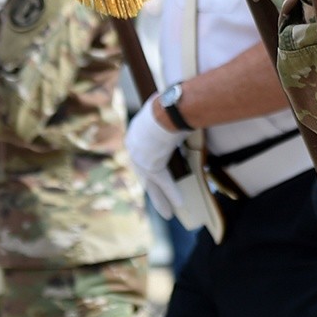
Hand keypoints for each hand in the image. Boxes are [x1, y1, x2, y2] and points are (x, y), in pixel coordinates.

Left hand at [127, 100, 188, 217]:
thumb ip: (169, 112)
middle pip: (144, 174)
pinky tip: (180, 205)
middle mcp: (134, 147)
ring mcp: (141, 159)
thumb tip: (182, 103)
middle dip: (152, 190)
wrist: (165, 109)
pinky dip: (172, 194)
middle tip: (158, 203)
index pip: (141, 153)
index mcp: (136, 132)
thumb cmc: (167, 102)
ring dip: (160, 200)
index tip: (152, 174)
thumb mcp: (165, 107)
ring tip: (168, 214)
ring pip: (151, 184)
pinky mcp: (152, 166)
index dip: (147, 166)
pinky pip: (164, 183)